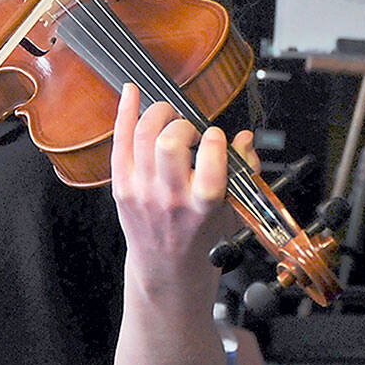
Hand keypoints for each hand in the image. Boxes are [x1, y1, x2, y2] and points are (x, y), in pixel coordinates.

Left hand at [110, 83, 254, 281]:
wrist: (167, 271)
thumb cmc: (201, 240)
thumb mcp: (233, 212)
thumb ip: (243, 173)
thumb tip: (245, 140)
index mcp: (203, 205)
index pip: (210, 161)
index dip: (215, 139)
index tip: (215, 137)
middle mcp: (170, 198)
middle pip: (169, 142)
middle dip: (182, 124)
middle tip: (188, 132)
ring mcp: (142, 192)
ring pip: (143, 135)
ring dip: (158, 114)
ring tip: (168, 118)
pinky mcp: (122, 188)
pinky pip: (120, 142)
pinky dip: (125, 112)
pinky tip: (131, 93)